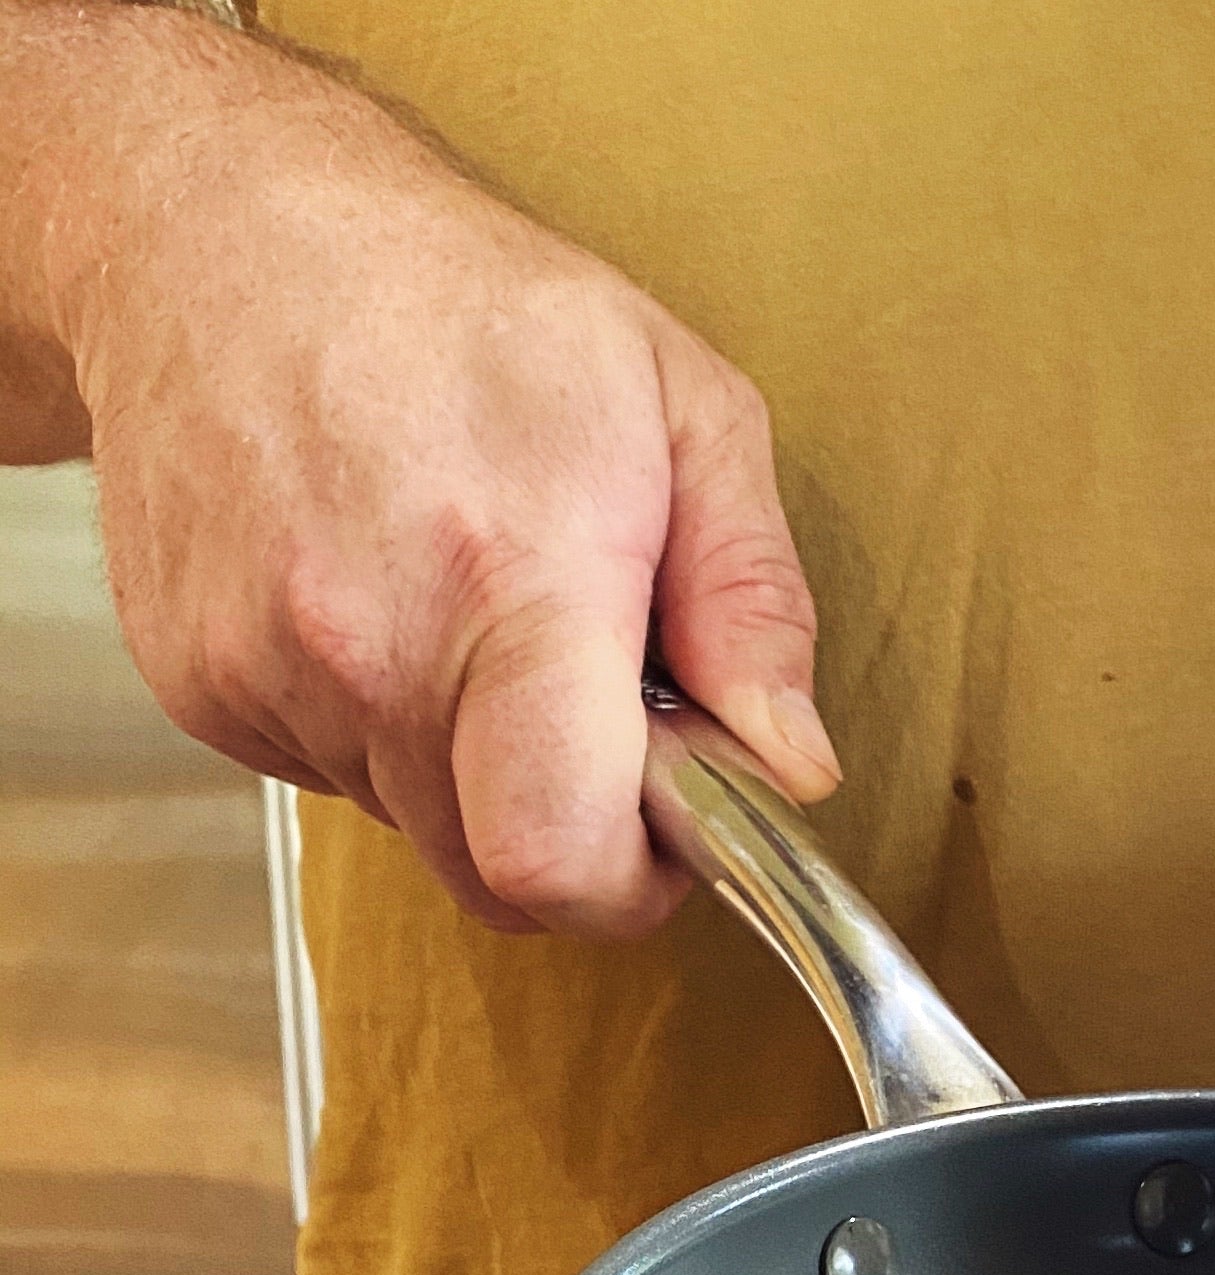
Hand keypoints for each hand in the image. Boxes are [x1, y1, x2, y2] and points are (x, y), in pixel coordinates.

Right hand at [63, 54, 831, 933]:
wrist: (220, 225)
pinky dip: (380, 726)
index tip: (669, 825)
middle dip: (571, 829)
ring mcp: (265, 669)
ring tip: (477, 616)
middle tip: (592, 710)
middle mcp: (368, 644)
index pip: (561, 860)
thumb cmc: (465, 301)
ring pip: (418, 828)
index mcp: (509, 584)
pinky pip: (331, 775)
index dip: (635, 882)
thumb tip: (789, 761)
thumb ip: (756, 603)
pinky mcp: (198, 683)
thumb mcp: (685, 407)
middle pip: (497, 874)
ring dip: (475, 769)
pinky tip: (386, 602)